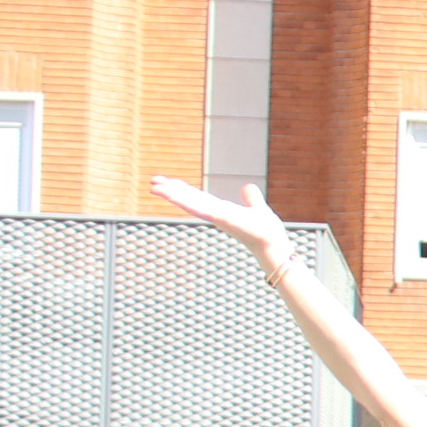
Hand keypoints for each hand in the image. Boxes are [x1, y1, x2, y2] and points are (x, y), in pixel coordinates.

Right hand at [150, 175, 297, 264]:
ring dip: (173, 195)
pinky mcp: (223, 219)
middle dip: (171, 191)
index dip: (182, 189)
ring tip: (154, 187)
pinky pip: (201, 209)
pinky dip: (187, 202)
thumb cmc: (266, 232)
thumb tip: (247, 187)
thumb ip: (251, 199)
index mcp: (221, 210)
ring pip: (190, 204)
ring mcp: (217, 217)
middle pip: (189, 199)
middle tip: (152, 182)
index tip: (166, 182)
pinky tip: (174, 195)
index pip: (197, 197)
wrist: (275, 245)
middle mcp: (215, 214)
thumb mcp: (257, 209)